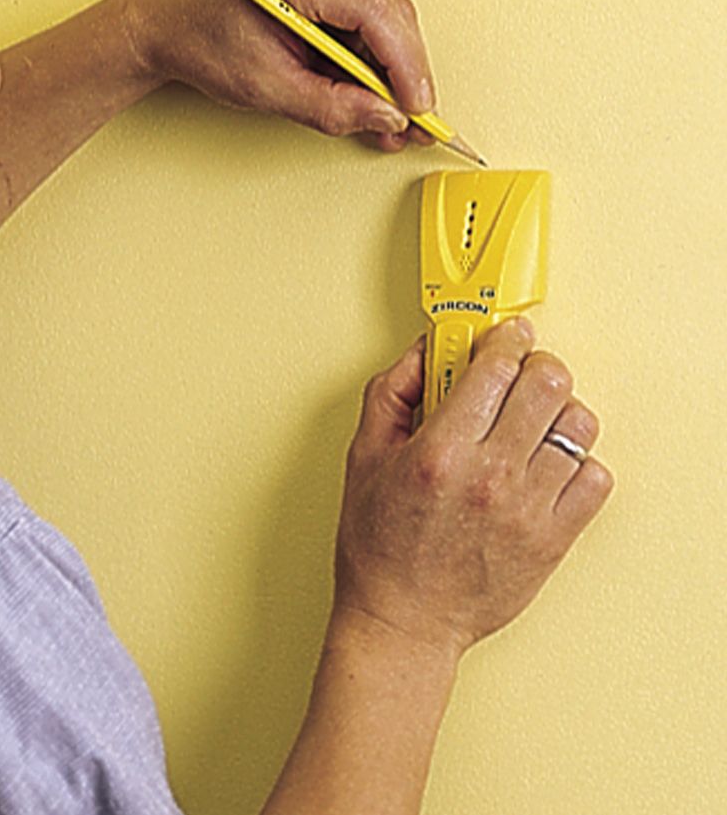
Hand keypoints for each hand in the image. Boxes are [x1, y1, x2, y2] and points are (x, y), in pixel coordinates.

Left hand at [128, 0, 436, 152]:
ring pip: (384, 10)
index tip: (418, 108)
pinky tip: (368, 83)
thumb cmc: (201, 42)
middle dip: (403, 72)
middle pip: (388, 10)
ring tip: (385, 111)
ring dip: (389, 64)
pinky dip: (372, 47)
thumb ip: (330, 107)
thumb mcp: (265, 88)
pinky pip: (368, 5)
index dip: (406, 66)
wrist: (168, 21)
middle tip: (411, 122)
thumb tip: (385, 117)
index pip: (375, 12)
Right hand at [333, 319, 614, 655]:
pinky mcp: (554, 537)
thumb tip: (425, 350)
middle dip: (536, 365)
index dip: (504, 340)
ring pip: (578, 425)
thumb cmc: (378, 547)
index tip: (504, 337)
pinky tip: (546, 466)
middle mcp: (490, 476)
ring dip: (557, 412)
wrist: (403, 622)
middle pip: (548, 384)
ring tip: (533, 423)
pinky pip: (596, 475)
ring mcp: (528, 508)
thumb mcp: (363, 459)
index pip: (496, 367)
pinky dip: (578, 461)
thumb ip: (392, 394)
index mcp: (440, 452)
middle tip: (521, 374)